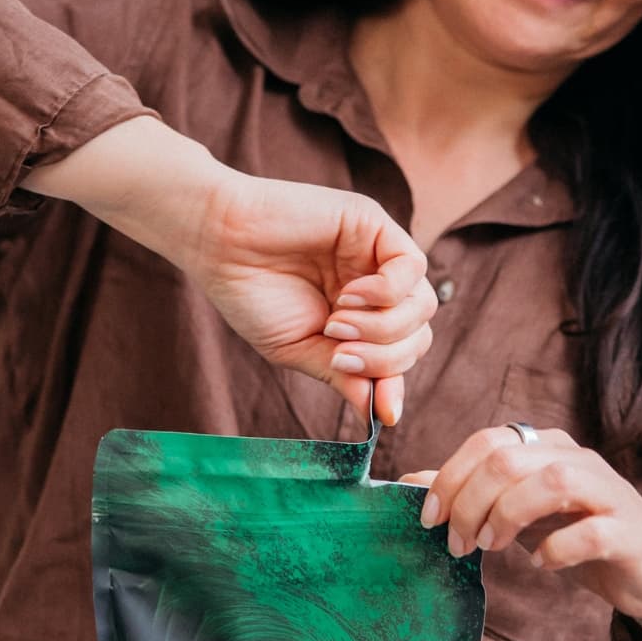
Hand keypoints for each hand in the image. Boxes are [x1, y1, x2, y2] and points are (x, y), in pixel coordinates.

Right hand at [21, 118, 435, 427]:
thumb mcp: (299, 349)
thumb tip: (381, 414)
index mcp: (359, 318)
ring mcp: (376, 256)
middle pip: (418, 334)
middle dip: (385, 358)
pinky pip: (412, 267)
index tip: (385, 412)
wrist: (219, 243)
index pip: (400, 355)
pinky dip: (386, 292)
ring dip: (382, 328)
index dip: (395, 383)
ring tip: (336, 324)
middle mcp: (375, 287)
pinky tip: (349, 295)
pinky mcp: (374, 226)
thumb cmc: (250, 294)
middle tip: (340, 354)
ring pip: (421, 305)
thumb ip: (343, 375)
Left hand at [399, 425, 641, 640]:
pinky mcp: (633, 533)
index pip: (487, 442)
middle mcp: (579, 459)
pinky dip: (558, 547)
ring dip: (507, 517)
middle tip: (457, 544)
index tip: (429, 520)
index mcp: (547, 447)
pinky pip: (593, 531)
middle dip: (470, 504)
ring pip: (551, 482)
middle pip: (510, 460)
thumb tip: (408, 482)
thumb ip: (470, 495)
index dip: (449, 478)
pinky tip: (543, 564)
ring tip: (491, 548)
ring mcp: (610, 493)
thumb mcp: (517, 514)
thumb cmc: (578, 536)